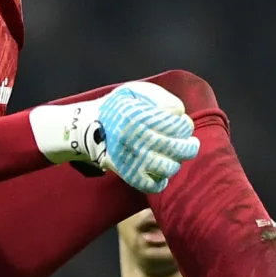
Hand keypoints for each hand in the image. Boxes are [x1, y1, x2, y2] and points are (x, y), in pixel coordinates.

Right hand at [30, 81, 199, 193]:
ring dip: (176, 162)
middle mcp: (137, 138)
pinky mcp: (127, 174)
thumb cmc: (116, 108)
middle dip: (190, 146)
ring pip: (169, 168)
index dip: (185, 125)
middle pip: (179, 148)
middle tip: (190, 144)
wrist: (86, 129)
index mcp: (140, 116)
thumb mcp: (135, 92)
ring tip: (173, 156)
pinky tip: (161, 172)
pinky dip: (161, 181)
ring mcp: (132, 159)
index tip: (182, 125)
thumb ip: (160, 97)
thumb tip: (180, 113)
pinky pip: (153, 185)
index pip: (179, 125)